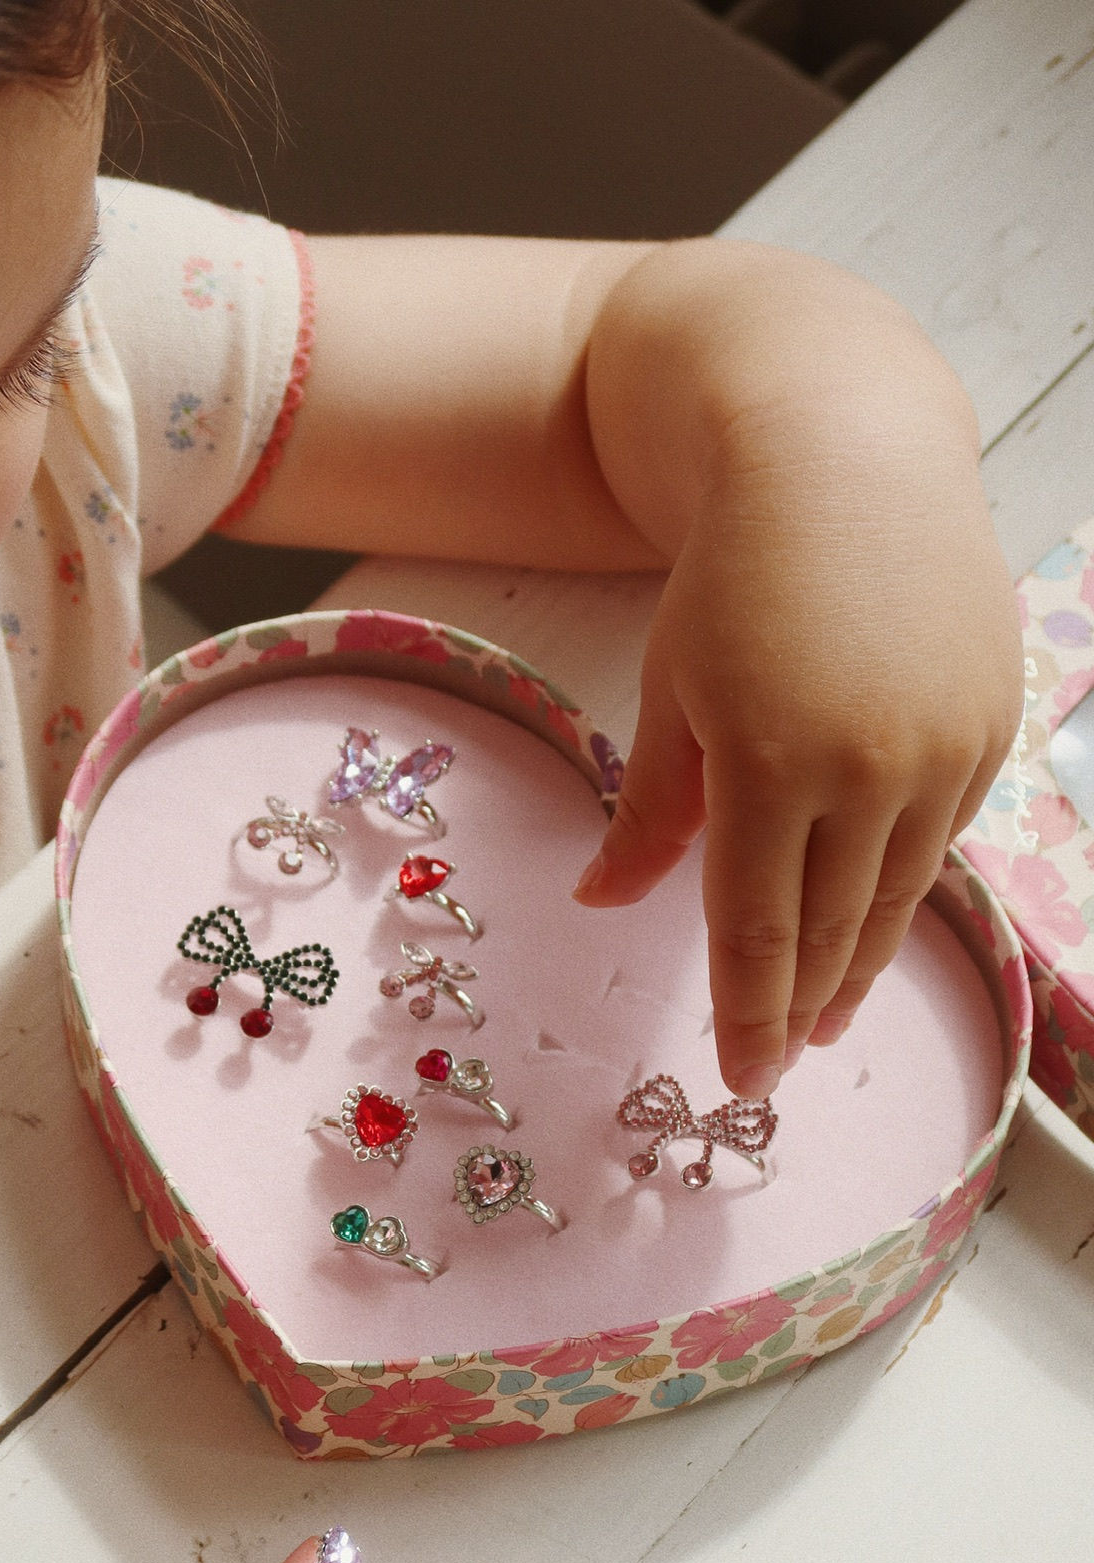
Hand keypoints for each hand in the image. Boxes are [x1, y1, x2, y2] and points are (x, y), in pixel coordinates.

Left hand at [575, 250, 1024, 1097]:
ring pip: (898, 893)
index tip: (741, 1081)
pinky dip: (903, 887)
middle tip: (779, 1060)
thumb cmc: (732, 576)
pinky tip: (876, 919)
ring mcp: (942, 747)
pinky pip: (940, 835)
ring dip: (858, 963)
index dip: (748, 1014)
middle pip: (833, 926)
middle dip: (801, 1004)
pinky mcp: (988, 724)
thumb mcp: (670, 693)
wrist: (842, 457)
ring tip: (826, 1014)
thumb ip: (648, 811)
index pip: (759, 928)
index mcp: (771, 763)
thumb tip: (599, 901)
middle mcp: (869, 767)